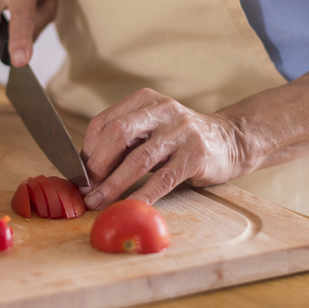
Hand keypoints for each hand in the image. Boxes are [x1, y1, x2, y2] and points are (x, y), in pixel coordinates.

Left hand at [80, 89, 252, 209]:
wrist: (229, 140)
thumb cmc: (178, 140)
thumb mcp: (150, 131)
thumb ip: (122, 144)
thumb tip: (85, 172)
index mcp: (145, 101)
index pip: (104, 122)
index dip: (88, 151)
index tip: (79, 175)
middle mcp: (163, 110)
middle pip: (118, 133)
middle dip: (98, 165)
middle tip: (86, 189)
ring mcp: (182, 131)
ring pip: (139, 158)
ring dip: (114, 184)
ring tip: (99, 201)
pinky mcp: (196, 155)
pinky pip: (164, 178)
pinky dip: (144, 195)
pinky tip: (130, 206)